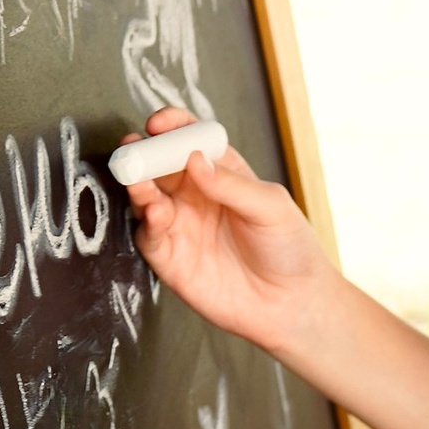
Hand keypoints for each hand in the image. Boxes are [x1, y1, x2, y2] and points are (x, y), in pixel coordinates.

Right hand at [124, 108, 330, 357]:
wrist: (291, 304)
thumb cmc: (289, 249)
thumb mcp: (270, 207)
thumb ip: (231, 184)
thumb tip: (194, 160)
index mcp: (220, 171)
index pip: (189, 138)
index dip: (172, 127)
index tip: (160, 123)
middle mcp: (193, 194)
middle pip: (159, 163)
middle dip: (144, 152)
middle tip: (136, 146)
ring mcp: (179, 225)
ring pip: (146, 196)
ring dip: (138, 183)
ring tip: (138, 177)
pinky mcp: (169, 258)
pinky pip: (149, 234)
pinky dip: (148, 221)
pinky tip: (156, 211)